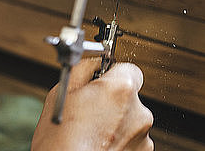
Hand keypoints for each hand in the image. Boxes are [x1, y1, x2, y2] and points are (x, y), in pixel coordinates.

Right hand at [32, 59, 153, 150]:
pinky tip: (101, 145)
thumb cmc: (61, 143)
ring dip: (117, 123)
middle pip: (130, 96)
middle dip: (113, 101)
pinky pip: (133, 139)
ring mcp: (143, 136)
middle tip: (90, 112)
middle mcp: (138, 111)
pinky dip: (120, 140)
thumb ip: (83, 70)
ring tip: (92, 134)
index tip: (102, 81)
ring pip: (131, 119)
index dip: (113, 74)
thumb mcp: (61, 94)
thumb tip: (93, 62)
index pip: (130, 68)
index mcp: (121, 89)